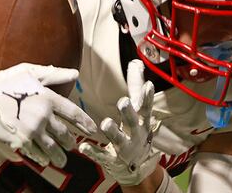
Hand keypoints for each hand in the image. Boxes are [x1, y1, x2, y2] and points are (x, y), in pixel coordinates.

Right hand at [0, 63, 96, 167]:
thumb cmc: (4, 82)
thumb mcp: (29, 71)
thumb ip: (54, 74)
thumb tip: (75, 73)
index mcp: (48, 98)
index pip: (73, 114)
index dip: (85, 124)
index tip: (92, 131)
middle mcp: (43, 115)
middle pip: (65, 134)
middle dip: (70, 142)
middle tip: (72, 145)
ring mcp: (32, 130)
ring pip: (53, 148)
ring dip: (60, 156)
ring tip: (62, 160)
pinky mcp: (20, 141)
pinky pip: (36, 153)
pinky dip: (42, 158)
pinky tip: (44, 160)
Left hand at [79, 59, 160, 185]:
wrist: (137, 169)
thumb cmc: (136, 132)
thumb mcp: (140, 112)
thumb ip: (136, 88)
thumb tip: (136, 62)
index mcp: (142, 121)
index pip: (146, 107)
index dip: (148, 97)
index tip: (148, 85)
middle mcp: (136, 134)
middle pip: (133, 122)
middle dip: (129, 112)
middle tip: (123, 102)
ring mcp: (125, 148)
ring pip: (119, 139)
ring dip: (112, 131)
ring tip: (105, 123)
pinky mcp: (112, 159)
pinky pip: (101, 155)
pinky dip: (93, 151)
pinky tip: (83, 146)